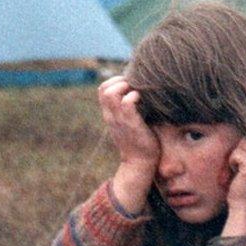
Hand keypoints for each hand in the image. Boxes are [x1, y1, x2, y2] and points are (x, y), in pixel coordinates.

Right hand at [98, 76, 158, 213]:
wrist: (140, 163)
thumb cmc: (140, 141)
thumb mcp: (129, 123)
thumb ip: (128, 110)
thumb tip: (138, 94)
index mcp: (110, 115)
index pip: (102, 90)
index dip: (115, 81)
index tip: (130, 85)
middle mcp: (111, 116)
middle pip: (103, 89)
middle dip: (120, 81)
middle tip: (135, 87)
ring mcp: (119, 120)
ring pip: (111, 94)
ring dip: (126, 87)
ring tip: (137, 93)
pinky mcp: (131, 125)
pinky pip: (126, 103)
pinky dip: (134, 97)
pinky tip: (143, 100)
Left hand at [220, 139, 245, 236]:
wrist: (244, 205)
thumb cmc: (240, 186)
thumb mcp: (243, 165)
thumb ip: (245, 152)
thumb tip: (234, 134)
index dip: (240, 150)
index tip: (239, 166)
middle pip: (245, 140)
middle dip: (237, 153)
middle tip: (237, 169)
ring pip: (241, 145)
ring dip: (234, 158)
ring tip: (237, 172)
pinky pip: (236, 154)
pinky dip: (232, 163)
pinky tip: (237, 174)